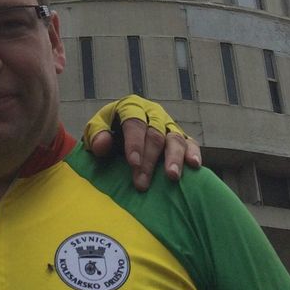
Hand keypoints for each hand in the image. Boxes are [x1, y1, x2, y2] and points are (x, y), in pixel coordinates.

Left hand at [85, 95, 201, 191]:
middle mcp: (153, 113)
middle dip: (148, 160)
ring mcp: (169, 125)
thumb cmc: (107, 132)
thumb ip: (96, 135)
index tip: (132, 163)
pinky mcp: (182, 137)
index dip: (134, 143)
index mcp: (131, 106)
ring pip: (175, 138)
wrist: (119, 133)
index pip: (134, 123)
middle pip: (155, 134)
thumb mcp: (96, 130)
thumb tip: (102, 144)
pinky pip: (191, 143)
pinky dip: (193, 153)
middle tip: (142, 183)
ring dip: (174, 158)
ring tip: (172, 176)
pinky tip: (194, 165)